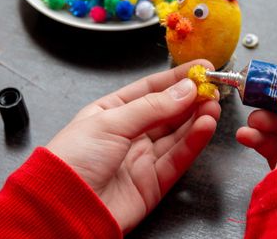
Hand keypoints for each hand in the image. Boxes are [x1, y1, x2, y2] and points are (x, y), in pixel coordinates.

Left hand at [46, 60, 220, 232]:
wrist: (62, 209)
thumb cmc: (72, 159)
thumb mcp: (110, 122)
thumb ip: (152, 107)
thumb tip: (185, 89)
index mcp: (112, 112)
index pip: (150, 90)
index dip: (176, 78)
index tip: (201, 68)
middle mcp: (129, 133)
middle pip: (167, 111)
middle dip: (191, 98)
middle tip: (213, 86)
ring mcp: (142, 158)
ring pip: (177, 134)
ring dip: (197, 118)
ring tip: (213, 103)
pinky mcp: (153, 182)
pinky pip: (178, 158)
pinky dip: (194, 141)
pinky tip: (206, 125)